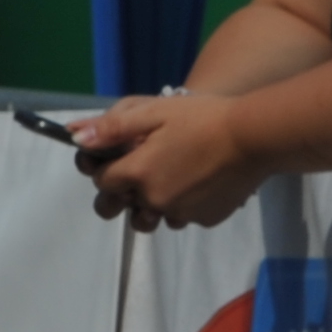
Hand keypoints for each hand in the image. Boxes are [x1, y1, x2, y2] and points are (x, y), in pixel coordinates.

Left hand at [69, 89, 263, 230]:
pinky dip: (183, 203)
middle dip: (119, 196)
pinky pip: (183, 216)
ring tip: (168, 179)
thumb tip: (76, 139)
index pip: (102, 181)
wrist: (255, 136)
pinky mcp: (205, 219)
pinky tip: (198, 181)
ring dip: (151, 203)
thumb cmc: (202, 117)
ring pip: (152, 216)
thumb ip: (112, 127)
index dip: (104, 169)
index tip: (116, 156)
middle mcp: (154, 200)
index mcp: (137, 173)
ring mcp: (181, 213)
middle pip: (119, 208)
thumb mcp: (154, 112)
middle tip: (137, 174)